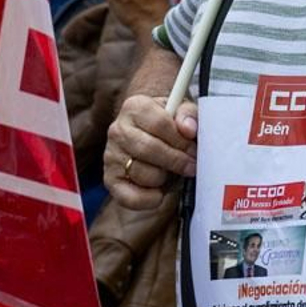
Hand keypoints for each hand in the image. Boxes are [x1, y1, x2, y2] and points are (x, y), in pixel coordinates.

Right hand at [104, 93, 197, 209]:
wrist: (150, 136)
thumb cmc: (168, 124)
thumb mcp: (182, 112)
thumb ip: (189, 115)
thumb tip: (189, 128)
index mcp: (135, 107)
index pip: (160, 124)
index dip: (181, 140)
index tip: (194, 149)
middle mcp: (118, 130)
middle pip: (150, 149)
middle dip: (177, 161)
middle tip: (191, 166)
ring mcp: (111, 155)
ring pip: (143, 173)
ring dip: (164, 178)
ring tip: (170, 173)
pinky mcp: (111, 179)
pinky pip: (130, 197)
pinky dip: (150, 199)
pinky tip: (159, 191)